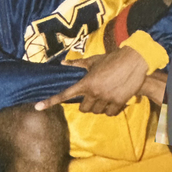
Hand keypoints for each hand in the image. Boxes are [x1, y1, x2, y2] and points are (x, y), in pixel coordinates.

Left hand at [35, 46, 149, 115]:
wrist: (134, 60)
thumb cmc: (113, 58)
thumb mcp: (94, 60)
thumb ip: (78, 64)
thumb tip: (64, 62)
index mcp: (86, 82)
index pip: (65, 95)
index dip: (50, 101)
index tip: (37, 107)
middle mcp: (95, 93)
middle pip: (84, 108)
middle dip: (86, 105)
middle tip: (92, 97)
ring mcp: (107, 98)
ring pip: (97, 112)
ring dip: (98, 107)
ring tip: (105, 97)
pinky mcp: (119, 102)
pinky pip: (110, 113)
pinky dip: (110, 110)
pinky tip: (113, 101)